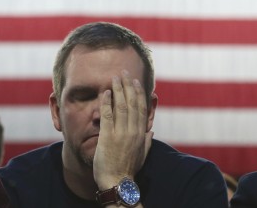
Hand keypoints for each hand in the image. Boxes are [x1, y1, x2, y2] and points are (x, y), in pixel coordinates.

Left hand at [93, 70, 153, 189]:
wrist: (117, 182)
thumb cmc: (128, 170)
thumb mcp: (142, 155)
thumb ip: (147, 141)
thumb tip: (151, 131)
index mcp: (141, 134)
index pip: (142, 109)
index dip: (139, 93)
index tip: (137, 82)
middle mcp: (133, 131)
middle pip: (132, 103)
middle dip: (128, 86)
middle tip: (125, 73)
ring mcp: (120, 133)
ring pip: (121, 106)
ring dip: (118, 90)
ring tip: (115, 78)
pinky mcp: (107, 137)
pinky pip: (107, 115)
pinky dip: (106, 102)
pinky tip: (105, 92)